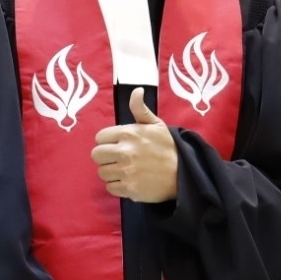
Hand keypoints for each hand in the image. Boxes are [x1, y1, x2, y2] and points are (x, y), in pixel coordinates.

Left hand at [91, 88, 178, 203]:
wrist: (184, 173)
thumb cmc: (168, 147)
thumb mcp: (156, 124)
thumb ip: (140, 109)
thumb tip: (136, 90)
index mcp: (128, 133)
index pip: (100, 137)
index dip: (107, 142)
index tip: (117, 145)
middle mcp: (124, 152)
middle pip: (96, 155)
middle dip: (105, 157)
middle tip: (118, 159)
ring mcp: (126, 171)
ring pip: (102, 172)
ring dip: (111, 172)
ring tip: (124, 171)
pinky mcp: (129, 188)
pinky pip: (110, 187)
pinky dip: (117, 186)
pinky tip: (128, 181)